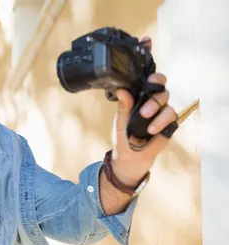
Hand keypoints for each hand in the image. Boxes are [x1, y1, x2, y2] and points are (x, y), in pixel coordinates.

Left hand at [111, 37, 177, 186]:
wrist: (129, 158)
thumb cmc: (123, 137)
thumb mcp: (119, 120)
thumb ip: (123, 105)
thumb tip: (122, 90)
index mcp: (135, 94)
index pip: (141, 74)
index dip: (146, 56)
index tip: (147, 41)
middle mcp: (149, 98)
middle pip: (159, 81)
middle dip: (156, 80)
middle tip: (151, 85)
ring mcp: (159, 109)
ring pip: (165, 96)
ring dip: (155, 105)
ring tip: (144, 117)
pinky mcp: (168, 120)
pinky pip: (170, 114)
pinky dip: (160, 120)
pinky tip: (151, 129)